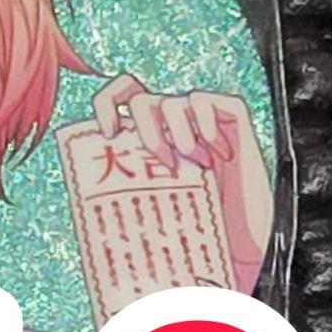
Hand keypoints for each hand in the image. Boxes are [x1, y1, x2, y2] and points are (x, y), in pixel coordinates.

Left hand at [91, 74, 272, 293]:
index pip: (116, 97)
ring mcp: (196, 116)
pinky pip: (208, 101)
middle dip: (145, 126)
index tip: (109, 133)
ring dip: (178, 133)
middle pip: (138, 96)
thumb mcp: (152, 210)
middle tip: (161, 159)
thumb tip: (85, 207)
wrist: (247, 235)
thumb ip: (125, 195)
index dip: (106, 104)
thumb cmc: (197, 225)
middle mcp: (167, 122)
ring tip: (194, 162)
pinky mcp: (229, 114)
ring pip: (172, 101)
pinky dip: (208, 125)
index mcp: (143, 136)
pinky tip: (219, 153)